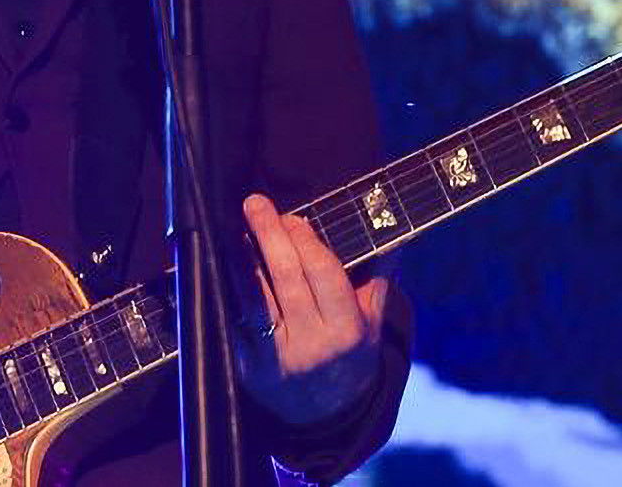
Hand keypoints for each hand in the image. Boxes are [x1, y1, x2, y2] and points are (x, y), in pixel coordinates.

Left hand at [236, 193, 391, 425]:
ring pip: (255, 298)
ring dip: (242, 259)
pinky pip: (237, 320)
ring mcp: (276, 357)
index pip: (325, 274)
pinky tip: (227, 266)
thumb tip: (394, 233)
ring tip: (236, 230)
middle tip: (255, 203)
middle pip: (286, 279)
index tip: (295, 217)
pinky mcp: (248, 366)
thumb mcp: (373, 326)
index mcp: (347, 332)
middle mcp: (311, 344)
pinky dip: (231, 290)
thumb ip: (377, 280)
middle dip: (269, 236)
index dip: (306, 242)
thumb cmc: (351, 358)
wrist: (326, 417)